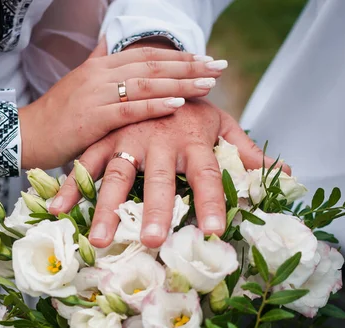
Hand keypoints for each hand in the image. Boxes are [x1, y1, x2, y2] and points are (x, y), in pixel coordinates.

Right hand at [19, 41, 227, 169]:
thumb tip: (109, 42)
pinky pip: (129, 109)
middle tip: (219, 67)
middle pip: (151, 64)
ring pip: (145, 84)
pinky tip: (178, 104)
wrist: (25, 134)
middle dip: (188, 65)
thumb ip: (98, 64)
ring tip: (209, 83)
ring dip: (180, 82)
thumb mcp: (79, 85)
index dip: (178, 56)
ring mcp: (95, 94)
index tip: (206, 59)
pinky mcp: (91, 118)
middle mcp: (100, 74)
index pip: (146, 54)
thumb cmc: (56, 116)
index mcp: (99, 65)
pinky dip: (155, 105)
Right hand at [50, 99, 289, 247]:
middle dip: (156, 209)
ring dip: (107, 207)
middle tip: (153, 241)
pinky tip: (59, 210)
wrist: (158, 70)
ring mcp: (128, 137)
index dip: (213, 201)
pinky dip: (70, 186)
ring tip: (100, 239)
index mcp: (193, 139)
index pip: (208, 174)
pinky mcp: (105, 137)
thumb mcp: (222, 124)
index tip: (216, 231)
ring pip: (117, 174)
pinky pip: (86, 163)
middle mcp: (160, 139)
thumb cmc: (193, 110)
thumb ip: (246, 151)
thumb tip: (286, 175)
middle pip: (159, 178)